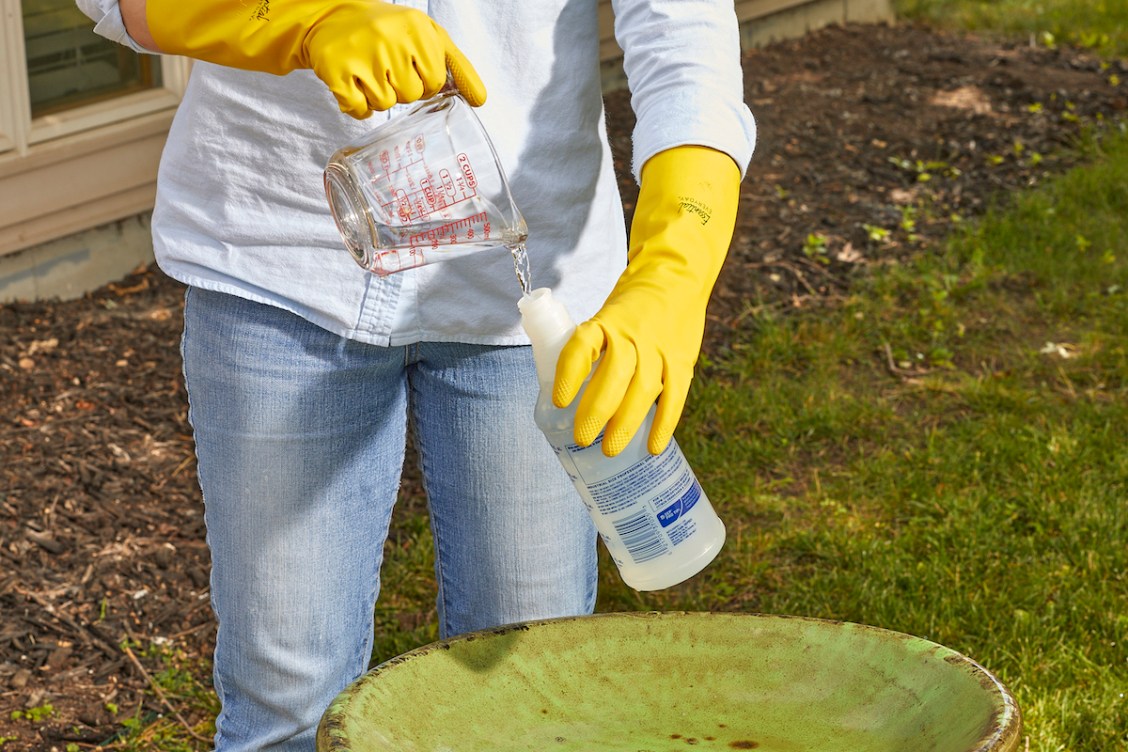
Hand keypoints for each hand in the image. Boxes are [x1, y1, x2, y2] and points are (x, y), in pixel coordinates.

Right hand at [144, 0, 485, 116]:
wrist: (330, 16)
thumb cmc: (387, 31)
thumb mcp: (427, 37)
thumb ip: (458, 67)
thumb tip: (480, 101)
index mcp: (419, 29)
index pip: (436, 82)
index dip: (423, 81)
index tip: (409, 65)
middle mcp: (392, 38)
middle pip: (412, 96)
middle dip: (401, 89)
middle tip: (386, 66)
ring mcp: (364, 55)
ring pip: (386, 105)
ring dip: (378, 96)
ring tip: (369, 71)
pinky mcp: (337, 71)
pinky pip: (359, 111)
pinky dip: (356, 105)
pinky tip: (353, 83)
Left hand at [553, 146, 739, 456]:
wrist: (676, 277)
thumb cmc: (630, 308)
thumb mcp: (604, 318)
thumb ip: (589, 352)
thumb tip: (561, 396)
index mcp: (605, 322)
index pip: (582, 346)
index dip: (570, 375)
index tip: (559, 402)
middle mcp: (632, 334)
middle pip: (614, 376)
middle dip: (596, 411)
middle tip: (581, 438)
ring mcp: (660, 348)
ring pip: (643, 390)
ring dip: (626, 424)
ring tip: (609, 451)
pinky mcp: (682, 360)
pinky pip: (675, 395)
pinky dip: (664, 424)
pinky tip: (651, 447)